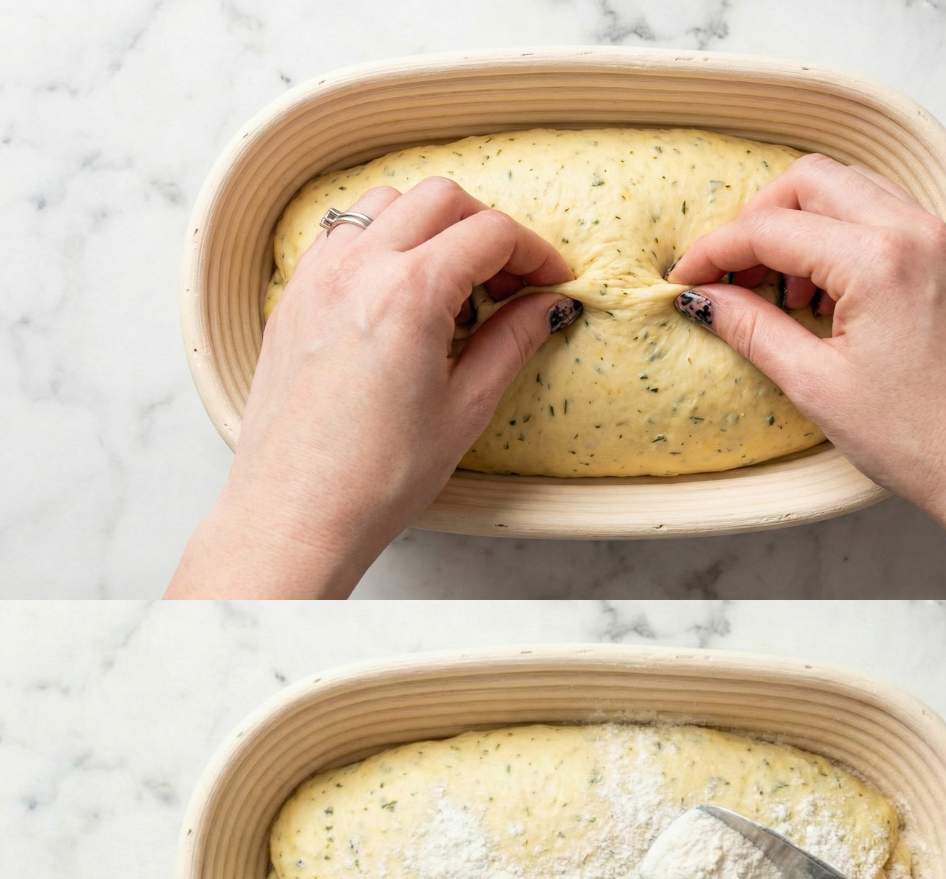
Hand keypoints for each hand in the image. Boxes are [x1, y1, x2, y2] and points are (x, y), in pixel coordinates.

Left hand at [168, 179, 579, 597]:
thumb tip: (548, 306)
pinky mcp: (293, 298)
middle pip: (440, 200)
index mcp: (409, 293)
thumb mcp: (465, 410)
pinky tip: (400, 297)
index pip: (489, 234)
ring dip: (431, 228)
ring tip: (453, 290)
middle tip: (512, 283)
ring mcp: (317, 277)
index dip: (535, 253)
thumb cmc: (380, 476)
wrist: (297, 513)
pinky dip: (382, 244)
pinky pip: (343, 236)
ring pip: (386, 206)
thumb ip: (510, 342)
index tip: (554, 283)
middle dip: (486, 229)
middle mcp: (357, 267)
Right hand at [668, 155, 945, 597]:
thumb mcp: (815, 386)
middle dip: (758, 221)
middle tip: (732, 278)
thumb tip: (703, 300)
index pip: (771, 228)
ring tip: (786, 295)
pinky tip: (832, 296)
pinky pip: (889, 216)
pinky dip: (846, 236)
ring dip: (803, 226)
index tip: (685, 281)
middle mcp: (917, 231)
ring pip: (853, 190)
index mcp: (878, 259)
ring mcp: (945, 240)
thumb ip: (753, 329)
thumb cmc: (915, 438)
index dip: (715, 252)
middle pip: (811, 181)